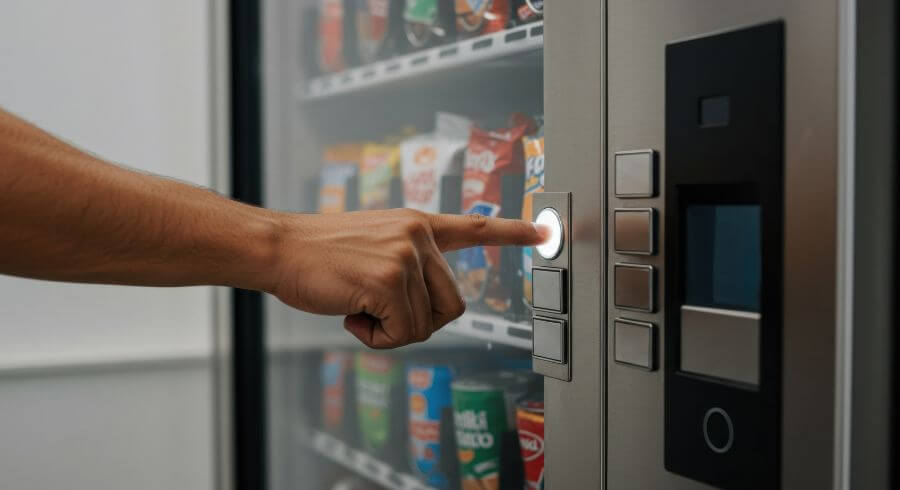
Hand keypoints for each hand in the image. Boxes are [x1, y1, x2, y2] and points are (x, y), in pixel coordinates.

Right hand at [267, 209, 547, 348]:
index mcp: (417, 225)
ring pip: (426, 325)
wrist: (279, 248)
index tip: (544, 232)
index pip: (473, 227)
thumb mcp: (374, 245)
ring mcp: (406, 256)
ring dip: (390, 329)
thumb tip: (427, 308)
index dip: (511, 233)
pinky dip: (376, 338)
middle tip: (380, 311)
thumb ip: (407, 264)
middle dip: (421, 321)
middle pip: (454, 305)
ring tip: (357, 305)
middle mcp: (418, 235)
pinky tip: (351, 314)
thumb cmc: (319, 254)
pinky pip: (402, 333)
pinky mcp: (389, 279)